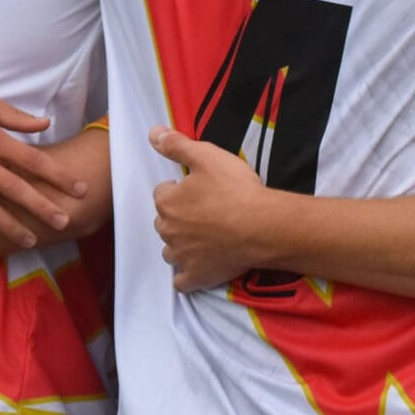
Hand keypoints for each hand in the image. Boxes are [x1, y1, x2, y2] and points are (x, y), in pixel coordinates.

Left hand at [150, 127, 274, 293]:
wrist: (262, 226)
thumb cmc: (236, 189)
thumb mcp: (208, 156)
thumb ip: (177, 145)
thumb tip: (152, 133)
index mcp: (168, 202)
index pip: (163, 193)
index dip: (179, 189)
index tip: (199, 188)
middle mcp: (168, 231)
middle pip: (164, 222)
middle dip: (178, 216)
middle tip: (204, 211)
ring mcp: (181, 257)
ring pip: (170, 251)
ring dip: (180, 244)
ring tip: (203, 237)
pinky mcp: (197, 277)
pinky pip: (181, 281)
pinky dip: (186, 275)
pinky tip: (199, 266)